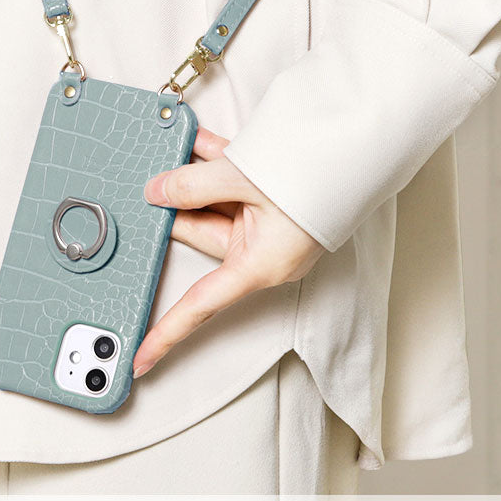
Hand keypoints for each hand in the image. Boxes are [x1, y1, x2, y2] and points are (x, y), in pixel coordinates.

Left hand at [133, 126, 325, 376]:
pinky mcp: (274, 200)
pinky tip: (195, 140)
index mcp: (259, 265)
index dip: (167, 333)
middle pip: (202, 232)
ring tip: (176, 149)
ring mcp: (269, 224)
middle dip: (177, 203)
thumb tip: (156, 192)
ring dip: (197, 174)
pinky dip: (214, 162)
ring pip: (216, 201)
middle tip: (151, 180)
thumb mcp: (243, 181)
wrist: (359, 143)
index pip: (202, 305)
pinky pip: (234, 184)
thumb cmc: (315, 175)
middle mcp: (263, 251)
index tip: (140, 360)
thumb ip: (192, 187)